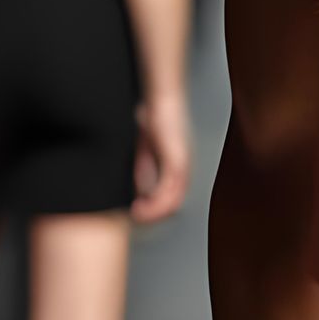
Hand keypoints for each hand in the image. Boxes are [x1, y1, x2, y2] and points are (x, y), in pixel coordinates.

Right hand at [131, 92, 191, 221]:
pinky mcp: (176, 160)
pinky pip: (169, 188)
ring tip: (136, 214)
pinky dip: (155, 201)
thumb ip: (144, 173)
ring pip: (172, 201)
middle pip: (173, 205)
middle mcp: (183, 170)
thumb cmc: (152, 123)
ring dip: (153, 212)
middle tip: (135, 218)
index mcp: (176, 169)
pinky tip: (140, 204)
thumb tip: (138, 193)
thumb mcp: (145, 154)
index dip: (154, 211)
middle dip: (153, 216)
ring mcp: (182, 165)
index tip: (136, 213)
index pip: (171, 200)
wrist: (160, 101)